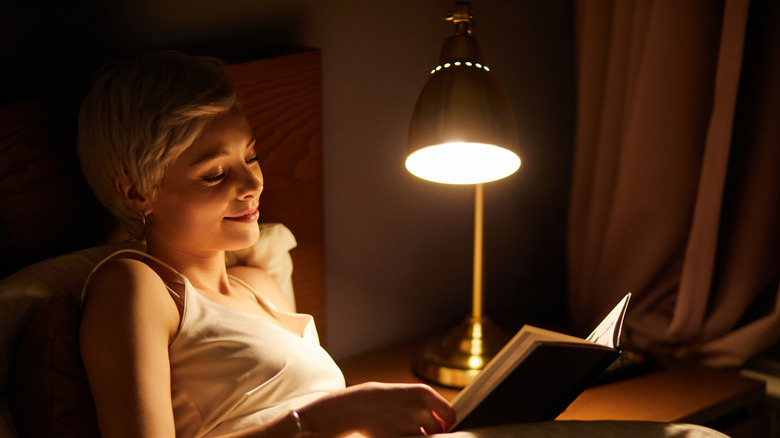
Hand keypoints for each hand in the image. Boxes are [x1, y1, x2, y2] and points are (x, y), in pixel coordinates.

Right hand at [298, 382, 455, 436]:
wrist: (358, 405)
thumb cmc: (385, 400)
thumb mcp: (408, 395)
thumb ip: (428, 406)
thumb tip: (447, 423)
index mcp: (424, 393)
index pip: (450, 414)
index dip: (447, 423)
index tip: (441, 426)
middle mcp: (419, 408)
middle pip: (439, 429)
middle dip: (431, 432)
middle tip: (417, 429)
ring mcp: (409, 424)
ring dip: (420, 437)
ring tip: (404, 430)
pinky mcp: (399, 437)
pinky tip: (399, 434)